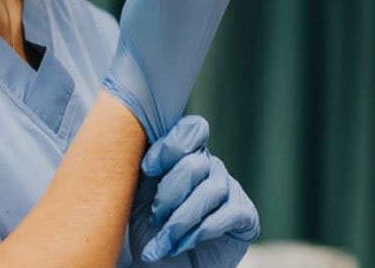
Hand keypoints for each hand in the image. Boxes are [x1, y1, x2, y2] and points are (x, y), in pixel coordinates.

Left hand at [129, 116, 259, 265]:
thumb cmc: (148, 231)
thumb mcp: (136, 196)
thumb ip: (140, 167)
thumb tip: (130, 137)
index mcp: (185, 156)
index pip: (192, 130)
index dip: (169, 147)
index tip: (147, 169)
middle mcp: (210, 168)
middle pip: (196, 163)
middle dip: (170, 193)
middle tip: (155, 217)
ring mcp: (229, 190)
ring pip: (211, 190)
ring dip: (181, 219)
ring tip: (164, 241)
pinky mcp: (244, 215)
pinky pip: (230, 213)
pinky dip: (202, 230)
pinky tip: (183, 244)